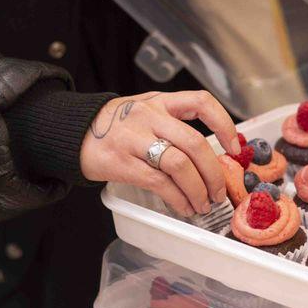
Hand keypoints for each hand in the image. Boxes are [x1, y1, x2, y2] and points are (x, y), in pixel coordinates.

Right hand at [80, 90, 239, 216]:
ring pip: (179, 165)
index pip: (201, 102)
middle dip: (214, 173)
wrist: (71, 133)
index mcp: (161, 101)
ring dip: (198, 190)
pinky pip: (160, 183)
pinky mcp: (121, 163)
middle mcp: (149, 116)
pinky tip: (184, 207)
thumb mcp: (146, 113)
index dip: (224, 124)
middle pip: (195, 143)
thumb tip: (213, 159)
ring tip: (203, 204)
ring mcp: (134, 138)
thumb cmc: (117, 127)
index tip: (235, 147)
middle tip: (219, 192)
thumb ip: (175, 127)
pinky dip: (178, 199)